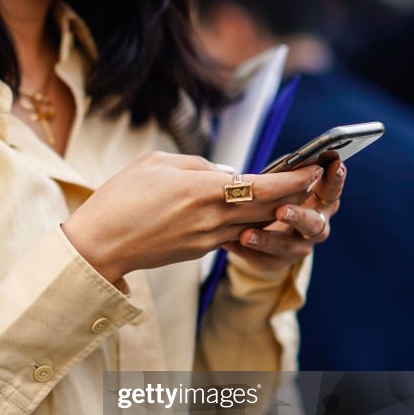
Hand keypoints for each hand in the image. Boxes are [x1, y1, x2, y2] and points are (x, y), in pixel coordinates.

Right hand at [60, 152, 322, 283]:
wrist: (100, 245)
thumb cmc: (121, 198)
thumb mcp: (157, 163)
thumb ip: (197, 164)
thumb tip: (224, 172)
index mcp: (204, 190)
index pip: (265, 187)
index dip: (294, 179)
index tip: (313, 169)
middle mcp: (213, 218)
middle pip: (269, 210)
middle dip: (294, 196)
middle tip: (312, 181)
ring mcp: (207, 239)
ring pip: (255, 225)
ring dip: (273, 213)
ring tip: (287, 197)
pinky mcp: (198, 252)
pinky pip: (232, 235)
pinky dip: (246, 224)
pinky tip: (248, 215)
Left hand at [223, 156, 346, 271]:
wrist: (266, 234)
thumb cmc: (276, 197)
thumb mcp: (282, 184)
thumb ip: (286, 174)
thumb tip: (284, 163)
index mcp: (321, 202)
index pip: (332, 190)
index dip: (335, 179)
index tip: (334, 165)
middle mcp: (316, 226)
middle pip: (313, 224)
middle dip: (297, 217)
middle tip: (281, 210)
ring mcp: (299, 247)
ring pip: (287, 246)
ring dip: (267, 240)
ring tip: (245, 234)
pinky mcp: (278, 262)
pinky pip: (264, 260)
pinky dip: (246, 252)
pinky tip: (228, 243)